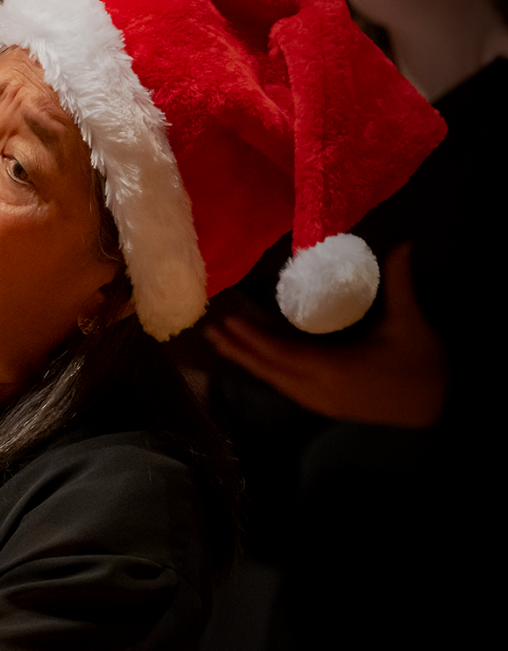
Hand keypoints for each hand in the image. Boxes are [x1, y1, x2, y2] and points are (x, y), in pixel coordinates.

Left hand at [206, 244, 445, 427]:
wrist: (441, 409)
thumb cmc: (424, 365)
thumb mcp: (410, 322)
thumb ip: (399, 282)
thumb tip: (403, 241)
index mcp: (333, 369)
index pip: (280, 352)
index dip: (252, 337)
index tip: (227, 321)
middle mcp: (318, 390)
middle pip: (267, 369)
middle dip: (238, 349)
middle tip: (209, 331)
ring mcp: (320, 402)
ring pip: (274, 381)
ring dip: (248, 361)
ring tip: (222, 343)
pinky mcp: (326, 407)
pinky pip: (286, 388)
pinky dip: (266, 372)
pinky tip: (256, 361)